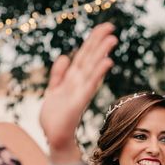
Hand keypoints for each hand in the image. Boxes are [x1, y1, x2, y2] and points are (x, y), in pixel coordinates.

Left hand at [39, 22, 117, 156]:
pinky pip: (89, 85)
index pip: (83, 56)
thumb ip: (58, 74)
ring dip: (102, 53)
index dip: (92, 41)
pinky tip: (107, 62)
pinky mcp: (78, 102)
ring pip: (91, 68)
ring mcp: (79, 92)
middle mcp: (78, 83)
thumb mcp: (53, 90)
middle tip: (111, 27)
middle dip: (99, 42)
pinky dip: (98, 73)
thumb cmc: (54, 117)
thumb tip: (65, 56)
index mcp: (71, 79)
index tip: (103, 27)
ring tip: (112, 39)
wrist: (54, 137)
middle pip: (89, 58)